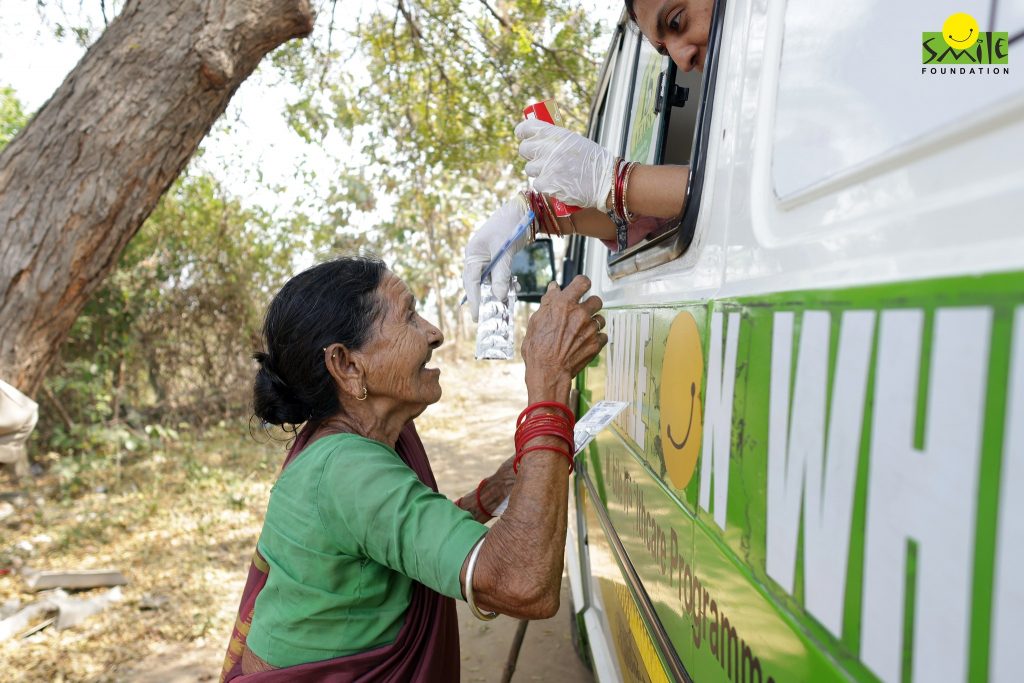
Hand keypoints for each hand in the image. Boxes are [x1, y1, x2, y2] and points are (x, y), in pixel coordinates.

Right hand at [462, 196, 531, 321]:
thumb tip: (499, 297)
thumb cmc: (512, 225)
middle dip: (484, 299)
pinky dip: (506, 283)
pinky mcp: (499, 258)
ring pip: (489, 280)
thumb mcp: (505, 251)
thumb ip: (502, 274)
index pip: (470, 281)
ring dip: (497, 291)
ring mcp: (488, 257)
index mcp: (473, 253)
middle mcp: (477, 256)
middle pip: (477, 283)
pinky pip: (499, 275)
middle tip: (489, 317)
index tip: (477, 316)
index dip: (474, 299)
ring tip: (505, 304)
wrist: (526, 209)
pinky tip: (515, 288)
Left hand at [515, 119, 614, 209]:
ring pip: (529, 168)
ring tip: (554, 173)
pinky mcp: (547, 184)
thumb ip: (555, 140)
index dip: (522, 133)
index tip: (523, 136)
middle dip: (530, 154)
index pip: (526, 128)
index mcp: (555, 134)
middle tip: (540, 158)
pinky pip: (537, 184)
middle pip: (524, 149)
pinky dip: (546, 185)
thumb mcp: (575, 141)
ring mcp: (546, 167)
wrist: (606, 180)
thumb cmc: (593, 161)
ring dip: (539, 171)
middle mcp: (548, 148)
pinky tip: (558, 183)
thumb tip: (537, 140)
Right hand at [521, 276, 606, 399]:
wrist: (548, 372)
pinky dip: (596, 338)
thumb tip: (553, 289)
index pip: (582, 282)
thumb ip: (548, 302)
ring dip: (593, 322)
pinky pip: (603, 335)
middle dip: (589, 305)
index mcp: (564, 304)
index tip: (581, 287)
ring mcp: (590, 329)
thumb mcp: (535, 321)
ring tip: (582, 331)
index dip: (582, 284)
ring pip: (601, 318)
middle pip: (596, 300)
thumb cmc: (538, 349)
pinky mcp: (596, 343)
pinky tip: (585, 342)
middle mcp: (580, 314)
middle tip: (581, 313)